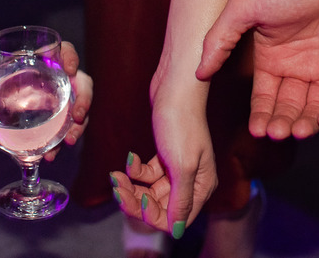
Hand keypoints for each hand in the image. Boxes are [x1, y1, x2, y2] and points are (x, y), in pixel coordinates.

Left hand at [0, 40, 92, 160]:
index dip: (71, 57)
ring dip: (77, 127)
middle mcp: (57, 78)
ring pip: (78, 109)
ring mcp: (59, 99)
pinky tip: (50, 154)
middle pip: (81, 84)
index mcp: (42, 59)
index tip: (70, 70)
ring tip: (67, 143)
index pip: (65, 51)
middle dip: (84, 100)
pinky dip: (60, 142)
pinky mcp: (54, 119)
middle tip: (76, 117)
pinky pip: (65, 128)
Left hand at [110, 84, 215, 237]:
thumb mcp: (182, 166)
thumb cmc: (182, 122)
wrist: (175, 87)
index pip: (175, 219)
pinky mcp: (164, 155)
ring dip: (131, 186)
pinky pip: (146, 175)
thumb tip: (178, 231)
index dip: (152, 214)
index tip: (137, 198)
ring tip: (117, 174)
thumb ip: (180, 200)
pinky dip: (134, 170)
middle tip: (117, 186)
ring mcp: (177, 168)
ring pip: (149, 192)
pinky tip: (129, 158)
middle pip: (159, 207)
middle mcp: (192, 181)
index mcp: (202, 186)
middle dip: (135, 200)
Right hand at [198, 0, 318, 138]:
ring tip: (299, 128)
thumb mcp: (242, 8)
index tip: (258, 130)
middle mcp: (299, 66)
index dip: (261, 116)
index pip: (265, 97)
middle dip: (283, 123)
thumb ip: (219, 40)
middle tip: (278, 132)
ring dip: (307, 123)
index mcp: (273, 57)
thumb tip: (198, 72)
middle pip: (290, 107)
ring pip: (317, 109)